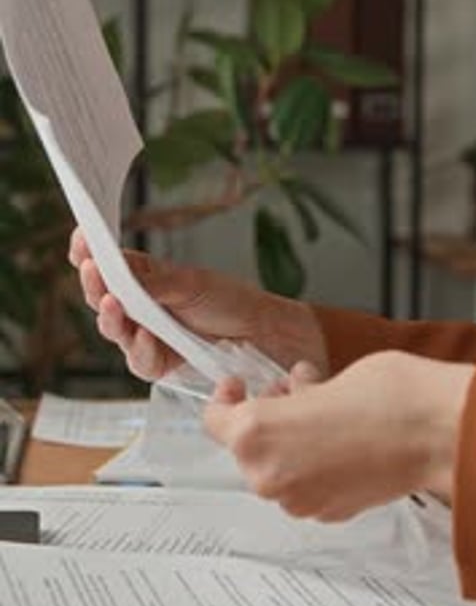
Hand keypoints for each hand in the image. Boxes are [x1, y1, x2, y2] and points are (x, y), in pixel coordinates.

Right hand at [68, 227, 327, 380]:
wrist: (264, 334)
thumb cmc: (229, 301)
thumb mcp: (189, 282)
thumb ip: (151, 278)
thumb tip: (114, 263)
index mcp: (143, 280)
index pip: (107, 267)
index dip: (89, 255)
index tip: (80, 241)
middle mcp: (138, 309)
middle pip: (103, 299)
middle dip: (95, 285)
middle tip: (92, 270)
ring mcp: (147, 337)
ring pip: (115, 332)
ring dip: (111, 318)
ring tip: (114, 304)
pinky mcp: (160, 364)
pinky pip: (140, 361)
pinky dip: (141, 349)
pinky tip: (147, 337)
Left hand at [205, 350, 474, 520]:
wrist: (432, 431)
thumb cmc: (382, 396)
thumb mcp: (321, 379)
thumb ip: (293, 394)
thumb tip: (294, 393)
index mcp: (255, 433)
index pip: (214, 420)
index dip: (226, 397)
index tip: (240, 386)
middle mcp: (268, 474)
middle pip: (246, 447)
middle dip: (266, 419)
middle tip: (292, 393)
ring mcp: (298, 500)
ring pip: (276, 470)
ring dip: (290, 445)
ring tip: (324, 418)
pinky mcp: (328, 514)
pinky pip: (304, 489)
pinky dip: (314, 469)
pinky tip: (341, 446)